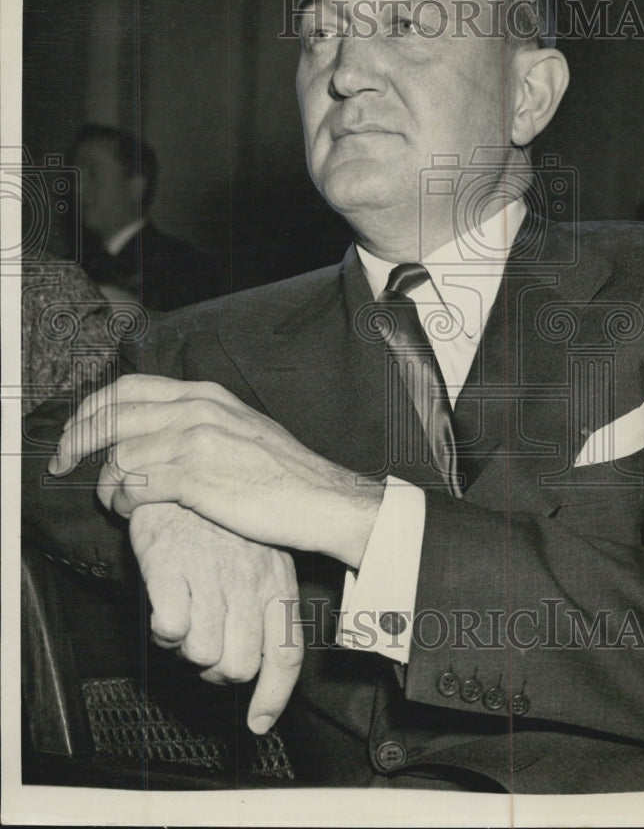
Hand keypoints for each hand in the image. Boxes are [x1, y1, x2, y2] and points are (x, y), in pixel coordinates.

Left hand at [49, 373, 381, 567]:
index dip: (93, 408)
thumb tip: (162, 432)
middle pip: (112, 415)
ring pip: (119, 456)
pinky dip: (122, 502)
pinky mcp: (196, 480)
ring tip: (112, 501)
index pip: (129, 387)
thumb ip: (202, 422)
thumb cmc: (287, 473)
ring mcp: (196, 443)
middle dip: (76, 439)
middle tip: (63, 461)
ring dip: (105, 483)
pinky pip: (135, 488)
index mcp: (207, 395)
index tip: (77, 430)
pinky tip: (130, 512)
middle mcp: (197, 411)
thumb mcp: (244, 428)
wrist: (323, 498)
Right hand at [129, 502, 302, 733]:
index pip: (285, 654)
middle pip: (239, 665)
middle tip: (205, 644)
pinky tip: (165, 603)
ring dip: (188, 646)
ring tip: (185, 614)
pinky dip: (163, 628)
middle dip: (218, 669)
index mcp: (276, 581)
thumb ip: (266, 603)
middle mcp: (248, 583)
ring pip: (203, 653)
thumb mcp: (261, 555)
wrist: (181, 474)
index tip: (259, 723)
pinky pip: (169, 629)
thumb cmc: (221, 520)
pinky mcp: (172, 569)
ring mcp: (211, 576)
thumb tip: (264, 661)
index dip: (273, 697)